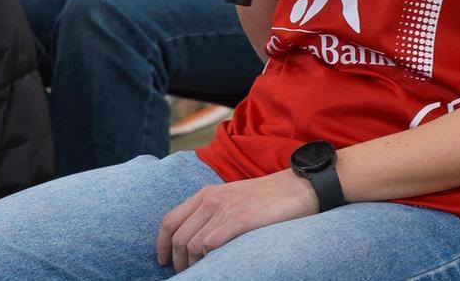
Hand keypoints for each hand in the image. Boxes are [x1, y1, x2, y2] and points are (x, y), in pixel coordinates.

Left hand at [156, 170, 317, 271]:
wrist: (298, 187)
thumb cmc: (268, 197)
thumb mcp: (232, 197)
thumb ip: (212, 211)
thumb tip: (194, 238)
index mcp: (206, 193)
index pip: (169, 221)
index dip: (161, 244)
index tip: (163, 260)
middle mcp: (211, 199)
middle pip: (178, 237)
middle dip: (178, 261)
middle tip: (187, 272)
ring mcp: (225, 209)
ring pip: (192, 245)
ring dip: (193, 264)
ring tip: (203, 270)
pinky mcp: (239, 220)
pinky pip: (210, 244)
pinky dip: (208, 259)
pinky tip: (216, 263)